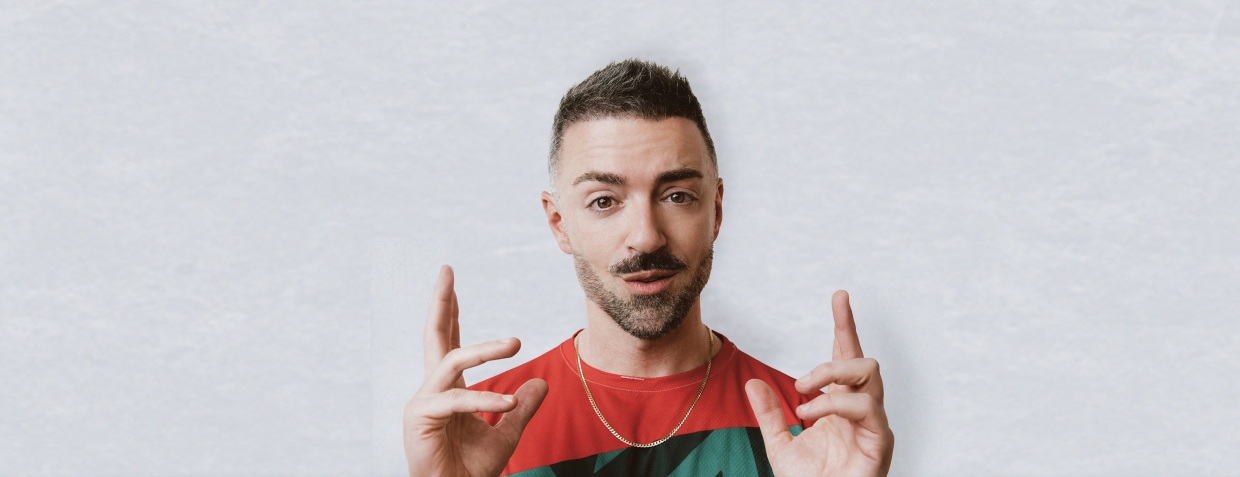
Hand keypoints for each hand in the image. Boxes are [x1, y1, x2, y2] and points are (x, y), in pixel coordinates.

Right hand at [403, 266, 547, 476]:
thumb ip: (522, 408)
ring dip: (484, 350)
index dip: (450, 311)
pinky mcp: (421, 417)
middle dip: (440, 301)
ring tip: (513, 343)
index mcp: (448, 388)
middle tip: (446, 270)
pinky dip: (485, 400)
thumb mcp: (508, 433)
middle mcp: (432, 389)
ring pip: (452, 360)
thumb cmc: (472, 469)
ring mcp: (423, 401)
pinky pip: (456, 399)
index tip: (451, 282)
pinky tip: (508, 403)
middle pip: (434, 335)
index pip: (449, 340)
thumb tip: (541, 383)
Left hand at [745, 290, 894, 476]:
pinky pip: (867, 408)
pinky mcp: (880, 441)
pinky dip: (834, 404)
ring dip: (831, 375)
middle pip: (863, 358)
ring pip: (869, 372)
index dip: (844, 325)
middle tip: (799, 382)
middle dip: (832, 357)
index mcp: (841, 406)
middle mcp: (862, 410)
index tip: (840, 296)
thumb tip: (752, 384)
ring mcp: (874, 424)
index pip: (846, 356)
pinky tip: (810, 414)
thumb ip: (769, 415)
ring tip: (803, 394)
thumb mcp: (779, 446)